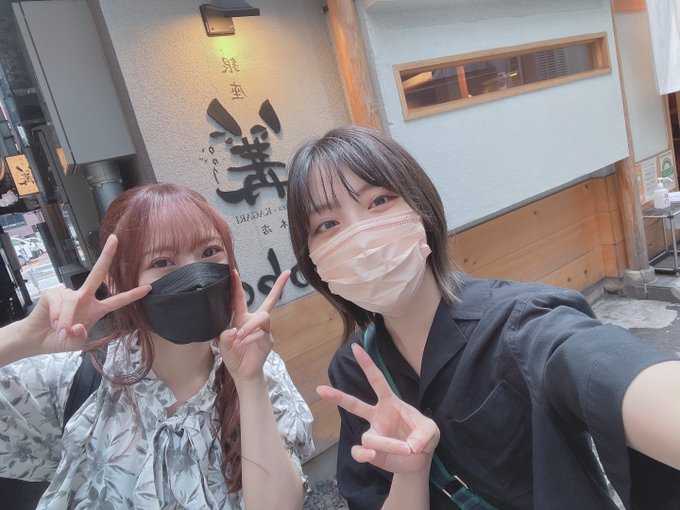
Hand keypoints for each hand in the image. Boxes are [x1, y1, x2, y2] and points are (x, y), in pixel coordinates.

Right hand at [16, 234, 150, 355]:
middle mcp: (84, 297)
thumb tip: (77, 326)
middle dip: (107, 256)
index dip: (132, 295)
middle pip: (98, 273)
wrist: (36, 340)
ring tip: (60, 330)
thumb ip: (80, 337)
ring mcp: (68, 294)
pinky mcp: (53, 293)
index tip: (148, 288)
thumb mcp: (75, 343)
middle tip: (115, 239)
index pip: (117, 301)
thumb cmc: (58, 339)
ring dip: (65, 320)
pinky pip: (58, 303)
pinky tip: (52, 322)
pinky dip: (56, 316)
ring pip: (72, 302)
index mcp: (96, 309)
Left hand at [217, 269, 289, 384]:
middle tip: (287, 273)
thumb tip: (234, 330)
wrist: (242, 373)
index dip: (236, 284)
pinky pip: (262, 333)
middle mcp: (255, 321)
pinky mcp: (268, 340)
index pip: (239, 298)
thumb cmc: (233, 356)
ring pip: (263, 317)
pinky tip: (243, 344)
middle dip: (278, 286)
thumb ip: (224, 336)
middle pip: (270, 300)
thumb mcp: (222, 345)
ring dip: (250, 326)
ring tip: (239, 337)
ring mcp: (264, 330)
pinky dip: (250, 339)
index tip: (233, 271)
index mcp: (241, 318)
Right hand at [317, 343, 439, 474]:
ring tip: (406, 449)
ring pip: (368, 436)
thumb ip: (424, 434)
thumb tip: (409, 445)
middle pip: (354, 404)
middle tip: (320, 389)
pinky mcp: (371, 452)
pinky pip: (360, 452)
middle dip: (337, 396)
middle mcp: (378, 416)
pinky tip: (373, 455)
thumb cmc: (423, 438)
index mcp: (390, 403)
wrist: (420, 461)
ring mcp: (373, 434)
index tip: (356, 348)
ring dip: (387, 443)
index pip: (377, 380)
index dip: (367, 364)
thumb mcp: (432, 431)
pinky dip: (365, 454)